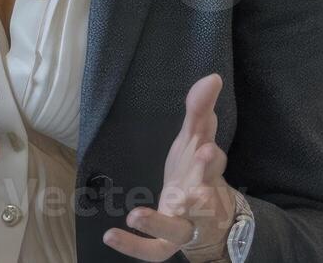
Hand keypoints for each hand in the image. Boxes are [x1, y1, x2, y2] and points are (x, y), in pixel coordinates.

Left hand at [102, 72, 235, 260]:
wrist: (211, 222)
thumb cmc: (198, 173)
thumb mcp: (196, 140)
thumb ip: (200, 110)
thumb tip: (212, 76)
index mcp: (207, 175)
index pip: (212, 164)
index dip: (208, 158)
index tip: (204, 147)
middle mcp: (200, 202)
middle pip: (202, 199)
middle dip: (198, 195)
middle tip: (192, 190)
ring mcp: (185, 226)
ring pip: (177, 229)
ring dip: (158, 222)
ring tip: (136, 214)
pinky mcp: (168, 243)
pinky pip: (153, 250)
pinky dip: (133, 246)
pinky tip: (110, 235)